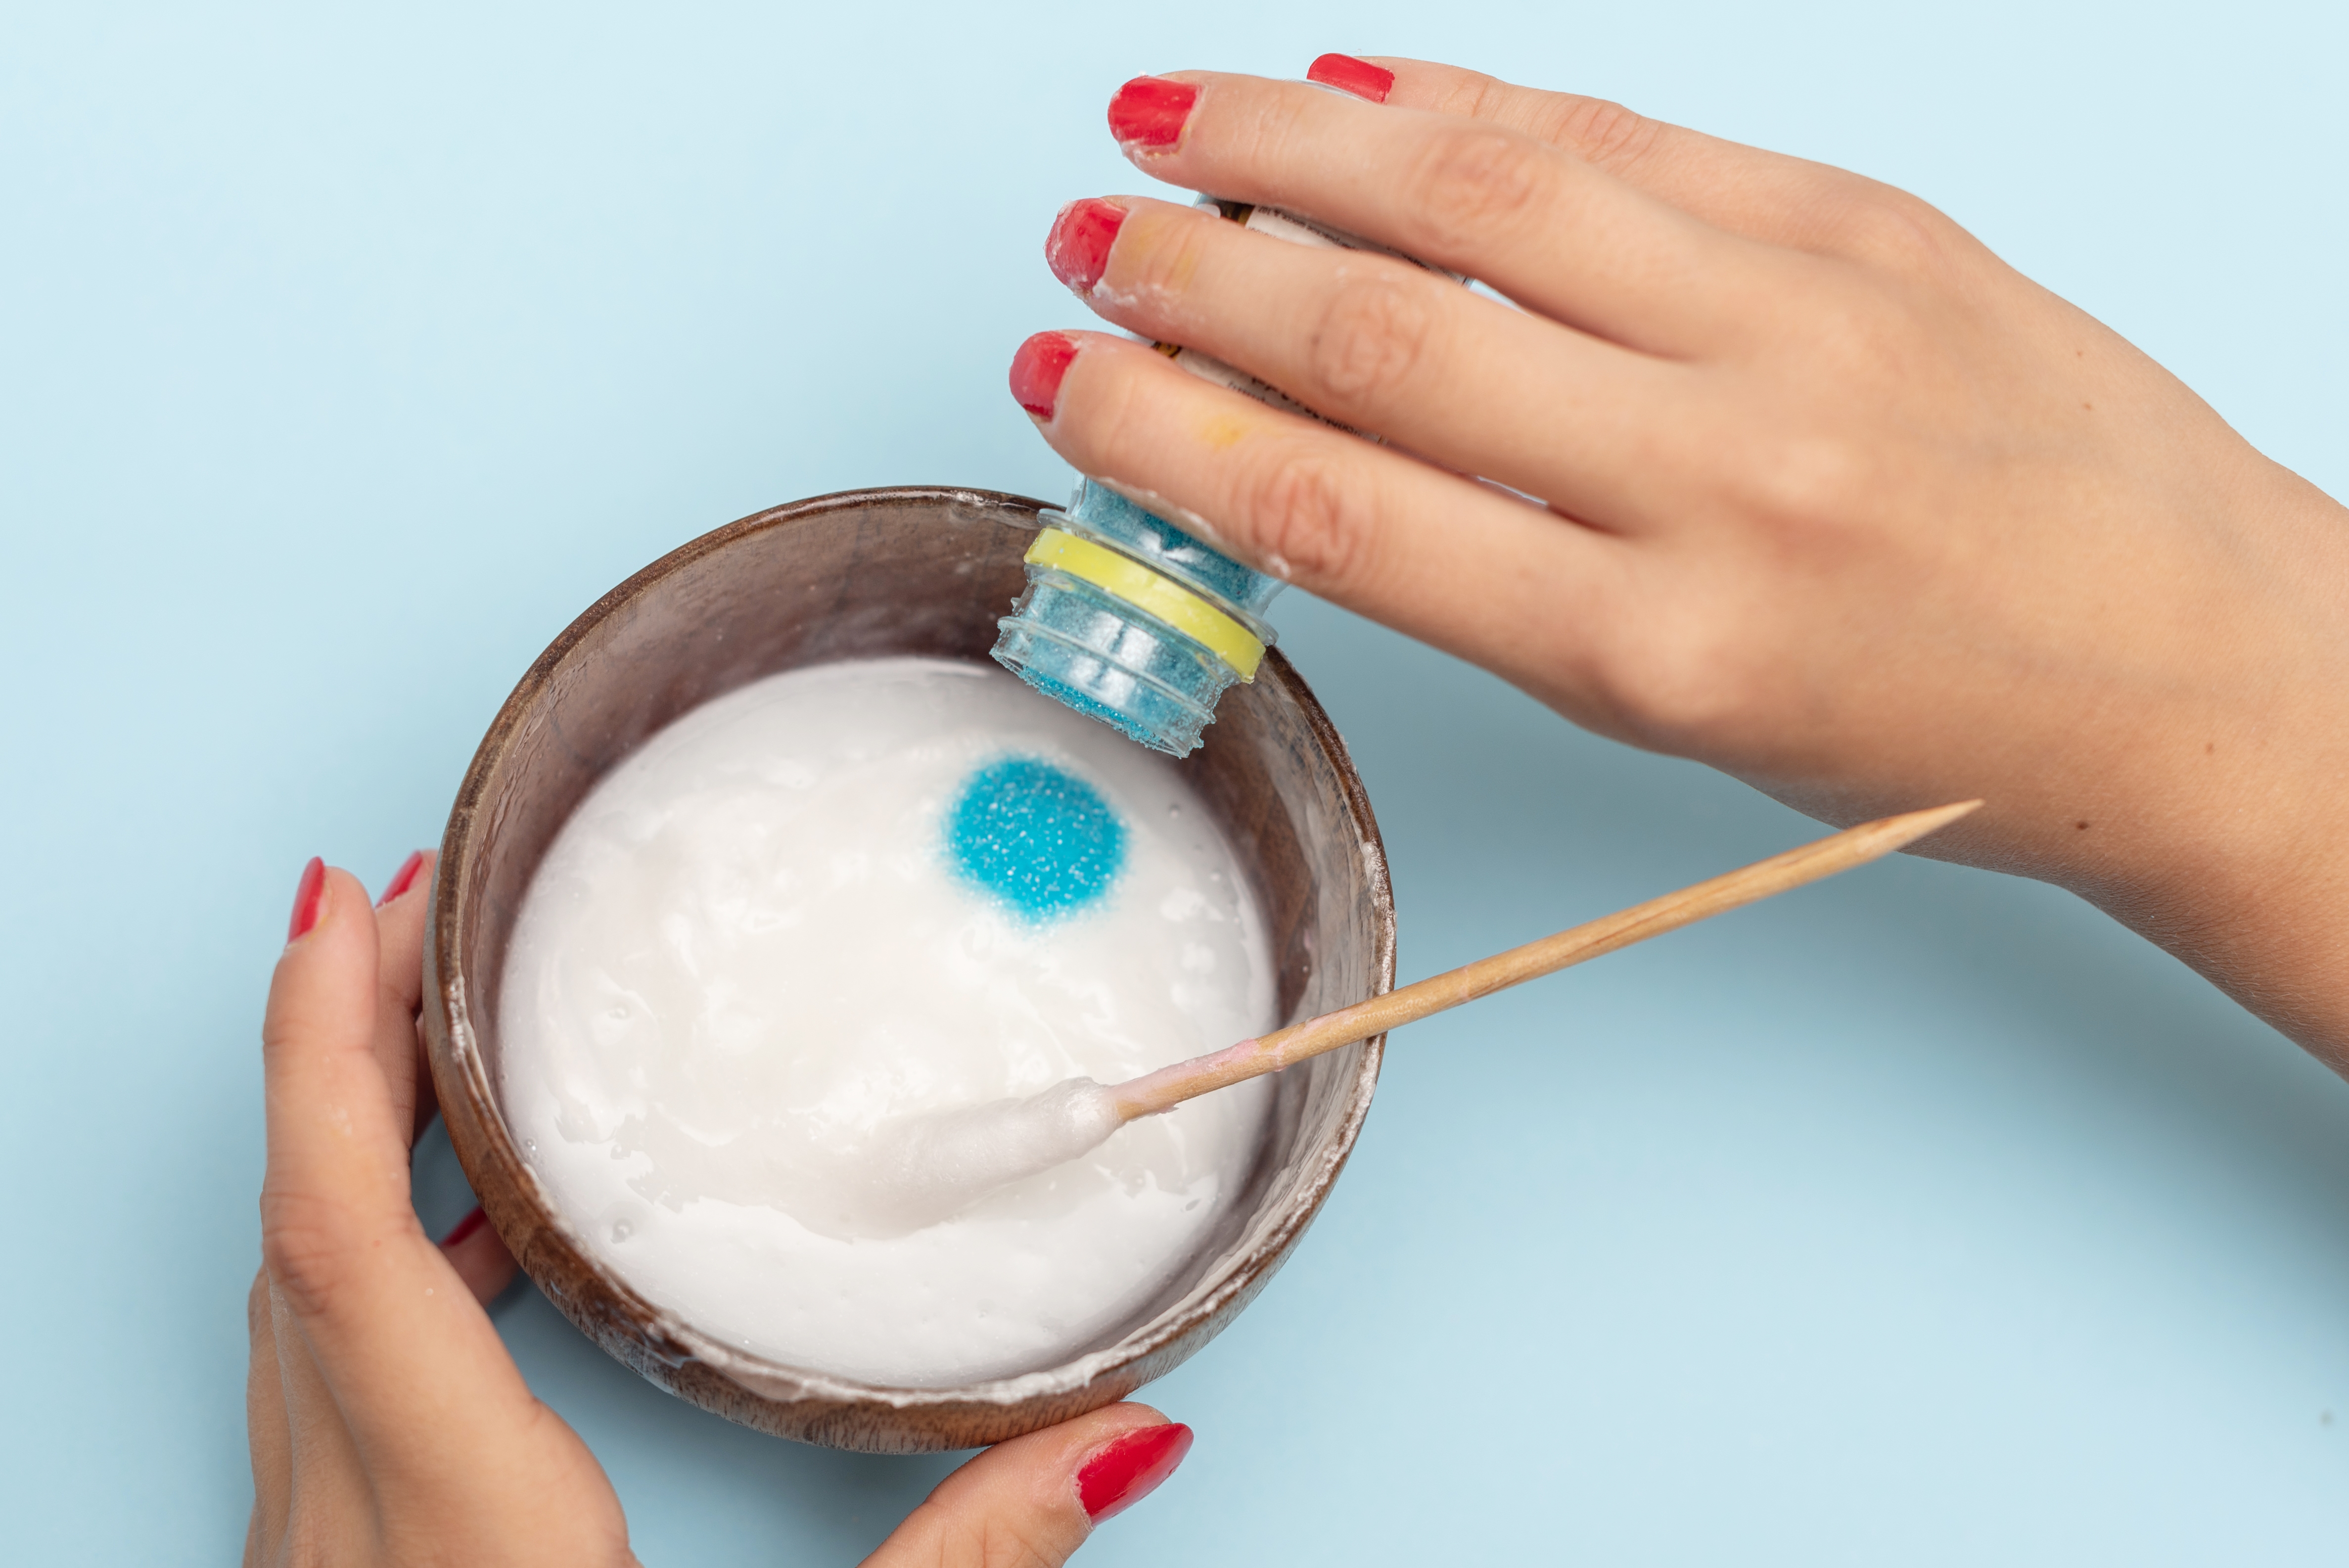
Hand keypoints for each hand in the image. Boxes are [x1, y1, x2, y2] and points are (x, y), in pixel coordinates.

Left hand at [247, 853, 1193, 1565]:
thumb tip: (1124, 1441)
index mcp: (452, 1530)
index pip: (342, 1242)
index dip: (318, 1057)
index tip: (339, 903)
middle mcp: (342, 1525)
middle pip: (297, 1233)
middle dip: (332, 1042)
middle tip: (415, 898)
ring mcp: (315, 1551)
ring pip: (293, 1295)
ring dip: (346, 1139)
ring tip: (441, 1025)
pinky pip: (323, 1361)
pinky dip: (374, 1249)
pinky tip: (487, 1234)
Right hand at [1012, 59, 2348, 1063]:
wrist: (2198, 667)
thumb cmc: (1933, 731)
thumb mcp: (1684, 711)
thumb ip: (1500, 571)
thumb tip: (1306, 440)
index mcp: (1656, 647)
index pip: (1344, 510)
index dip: (1168, 435)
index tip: (1068, 385)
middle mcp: (1721, 475)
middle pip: (1388, 336)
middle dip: (1195, 278)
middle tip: (1083, 241)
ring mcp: (1804, 322)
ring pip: (1490, 191)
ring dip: (1297, 143)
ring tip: (1169, 117)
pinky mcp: (1869, 222)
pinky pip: (1625, 139)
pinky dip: (1468, 103)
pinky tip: (1358, 85)